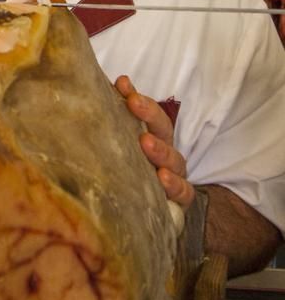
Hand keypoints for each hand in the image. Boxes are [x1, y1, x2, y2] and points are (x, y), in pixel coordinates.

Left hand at [115, 75, 194, 209]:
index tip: (124, 85)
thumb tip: (116, 83)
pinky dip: (174, 185)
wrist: (146, 216)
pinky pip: (183, 192)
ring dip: (161, 150)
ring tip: (146, 143)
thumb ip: (118, 116)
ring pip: (175, 161)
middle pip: (164, 131)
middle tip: (134, 102)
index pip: (151, 114)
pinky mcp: (178, 202)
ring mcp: (174, 177)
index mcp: (154, 139)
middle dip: (150, 115)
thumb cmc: (133, 174)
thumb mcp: (123, 144)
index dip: (140, 98)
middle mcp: (166, 155)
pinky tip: (162, 179)